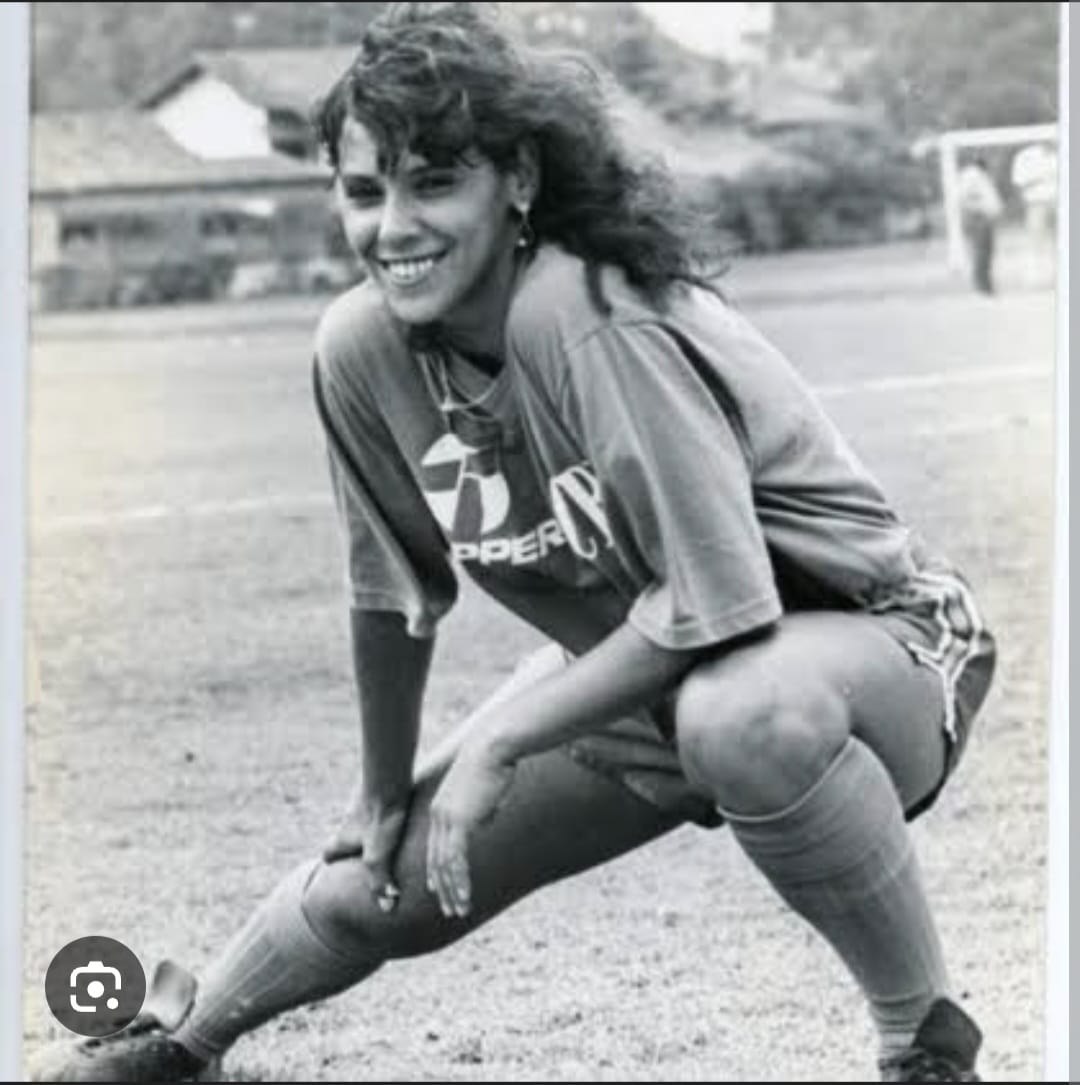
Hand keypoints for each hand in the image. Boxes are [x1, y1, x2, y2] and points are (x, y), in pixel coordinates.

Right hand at [323, 785, 409, 912]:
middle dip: (351, 846)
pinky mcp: (380, 788)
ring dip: (370, 828)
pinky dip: (385, 810)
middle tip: (363, 855)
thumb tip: (386, 908)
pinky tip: (403, 813)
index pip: (329, 854)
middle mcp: (349, 820)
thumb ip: (380, 882)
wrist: (388, 778)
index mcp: (344, 837)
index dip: (332, 862)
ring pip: (361, 818)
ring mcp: (362, 802)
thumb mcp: (379, 855)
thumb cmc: (380, 818)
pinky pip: (379, 802)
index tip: (337, 870)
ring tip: (386, 837)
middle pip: (344, 836)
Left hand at [426, 742, 515, 918]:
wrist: (494, 747)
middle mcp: (438, 815)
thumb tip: (482, 823)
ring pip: (444, 865)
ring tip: (459, 910)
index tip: (439, 889)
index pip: (434, 846)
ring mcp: (447, 819)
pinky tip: (466, 897)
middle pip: (434, 860)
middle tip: (449, 909)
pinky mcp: (459, 822)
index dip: (436, 870)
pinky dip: (460, 882)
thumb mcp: (485, 792)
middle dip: (442, 888)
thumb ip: (479, 810)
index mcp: (441, 807)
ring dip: (452, 891)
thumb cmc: (495, 763)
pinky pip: (456, 860)